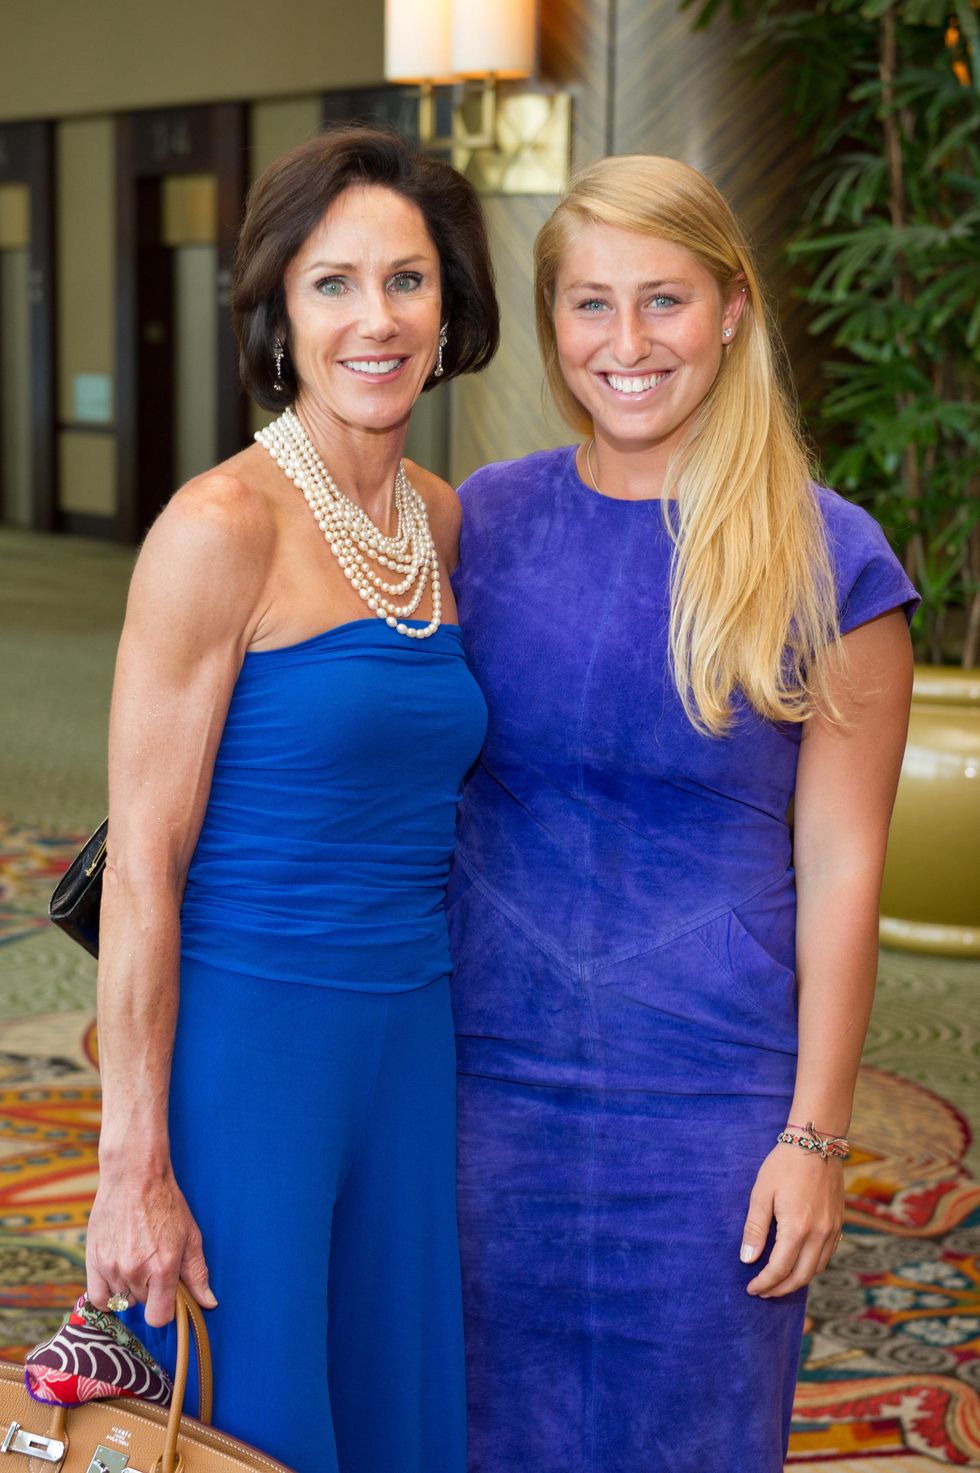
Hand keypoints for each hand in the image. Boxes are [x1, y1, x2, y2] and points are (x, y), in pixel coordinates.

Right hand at [86, 1164, 216, 1325]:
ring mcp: (111, 1267)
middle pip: (143, 1305)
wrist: (134, 1177)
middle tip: (154, 1263)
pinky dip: (109, 1295)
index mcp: (162, 1268)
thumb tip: (209, 1303)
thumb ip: (197, 1274)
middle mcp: (135, 1271)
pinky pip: (98, 1298)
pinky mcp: (92, 1260)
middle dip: (151, 1291)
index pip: (160, 1317)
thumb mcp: (190, 1236)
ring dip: (131, 1288)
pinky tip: (119, 1278)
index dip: (166, 1310)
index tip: (169, 1295)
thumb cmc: (166, 1204)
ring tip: (137, 1259)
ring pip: (122, 1300)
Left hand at [740, 1145, 842, 1296]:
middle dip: (780, 1289)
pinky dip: (812, 1266)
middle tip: (763, 1292)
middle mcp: (819, 1234)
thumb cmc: (784, 1165)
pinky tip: (798, 1263)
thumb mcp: (761, 1192)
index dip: (764, 1283)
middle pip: (800, 1277)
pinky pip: (827, 1255)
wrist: (816, 1142)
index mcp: (797, 1228)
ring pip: (816, 1269)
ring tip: (778, 1281)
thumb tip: (748, 1260)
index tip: (751, 1289)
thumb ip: (755, 1228)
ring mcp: (833, 1229)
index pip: (780, 1269)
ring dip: (797, 1280)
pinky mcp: (839, 1223)